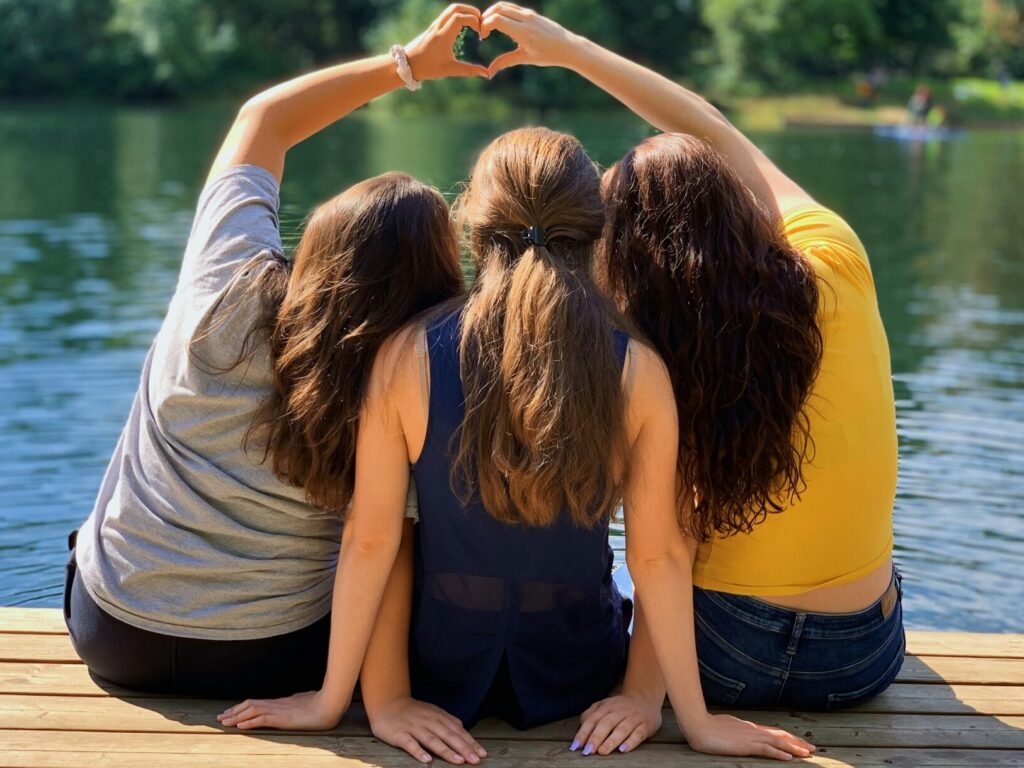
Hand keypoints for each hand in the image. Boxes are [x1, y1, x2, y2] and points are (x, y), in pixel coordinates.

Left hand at [217, 690, 343, 730]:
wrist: (331, 703)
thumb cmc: (323, 704)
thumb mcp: (307, 704)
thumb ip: (298, 704)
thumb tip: (296, 704)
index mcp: (282, 702)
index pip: (258, 703)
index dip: (243, 707)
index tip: (231, 712)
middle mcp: (278, 704)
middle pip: (250, 705)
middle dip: (234, 711)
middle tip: (220, 717)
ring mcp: (280, 710)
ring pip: (252, 710)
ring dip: (236, 716)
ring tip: (224, 722)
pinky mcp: (283, 718)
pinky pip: (262, 719)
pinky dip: (249, 721)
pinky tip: (240, 726)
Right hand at [369, 696, 486, 764]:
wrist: (386, 702)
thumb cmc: (412, 711)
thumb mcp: (432, 712)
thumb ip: (447, 720)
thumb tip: (463, 729)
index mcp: (438, 717)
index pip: (458, 731)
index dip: (470, 743)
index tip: (482, 754)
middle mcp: (428, 721)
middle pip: (448, 736)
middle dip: (464, 748)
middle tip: (476, 760)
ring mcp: (414, 727)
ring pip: (432, 740)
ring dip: (446, 751)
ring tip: (459, 761)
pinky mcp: (399, 734)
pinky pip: (410, 744)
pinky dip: (418, 751)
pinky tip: (427, 760)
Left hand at [406, 4, 488, 81]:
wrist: (407, 64)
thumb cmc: (428, 68)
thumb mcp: (449, 70)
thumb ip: (469, 71)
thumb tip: (486, 74)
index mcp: (443, 36)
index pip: (460, 18)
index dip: (473, 20)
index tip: (480, 31)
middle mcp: (438, 27)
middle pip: (456, 8)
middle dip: (471, 11)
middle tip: (480, 22)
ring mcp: (434, 25)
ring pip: (451, 9)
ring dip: (464, 11)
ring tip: (474, 22)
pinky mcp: (433, 26)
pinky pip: (447, 14)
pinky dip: (458, 15)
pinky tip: (464, 26)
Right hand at [480, 3, 577, 75]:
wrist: (568, 46)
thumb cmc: (548, 55)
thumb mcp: (526, 58)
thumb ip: (506, 62)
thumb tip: (489, 73)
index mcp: (523, 32)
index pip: (497, 19)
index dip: (485, 25)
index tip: (484, 37)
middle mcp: (526, 19)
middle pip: (498, 8)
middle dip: (485, 18)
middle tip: (483, 31)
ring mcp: (529, 14)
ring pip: (504, 5)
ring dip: (493, 13)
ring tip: (489, 27)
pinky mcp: (531, 13)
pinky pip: (512, 8)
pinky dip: (502, 12)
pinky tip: (501, 25)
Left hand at [571, 691, 662, 755]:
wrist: (645, 699)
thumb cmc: (619, 707)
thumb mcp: (604, 706)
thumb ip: (591, 714)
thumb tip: (581, 726)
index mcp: (607, 706)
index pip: (593, 720)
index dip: (584, 733)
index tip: (576, 746)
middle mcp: (619, 711)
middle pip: (606, 724)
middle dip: (595, 738)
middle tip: (588, 751)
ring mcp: (633, 718)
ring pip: (622, 729)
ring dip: (611, 741)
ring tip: (602, 751)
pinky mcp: (645, 726)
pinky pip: (638, 734)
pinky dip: (630, 742)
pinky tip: (623, 749)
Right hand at [686, 712, 815, 760]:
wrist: (697, 724)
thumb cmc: (706, 726)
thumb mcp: (724, 728)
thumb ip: (734, 731)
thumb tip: (739, 735)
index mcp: (748, 727)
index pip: (772, 732)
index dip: (787, 737)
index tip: (799, 741)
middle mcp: (752, 730)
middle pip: (780, 735)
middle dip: (797, 742)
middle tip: (812, 748)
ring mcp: (750, 737)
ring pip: (778, 742)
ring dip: (794, 748)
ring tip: (807, 754)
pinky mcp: (745, 745)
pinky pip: (767, 749)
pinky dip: (779, 753)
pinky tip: (789, 758)